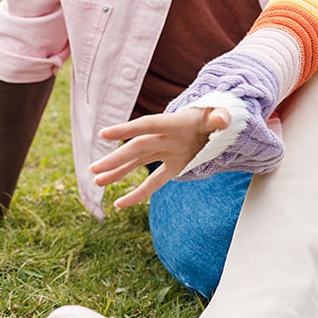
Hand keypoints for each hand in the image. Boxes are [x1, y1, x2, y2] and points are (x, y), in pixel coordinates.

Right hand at [93, 107, 230, 207]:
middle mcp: (167, 137)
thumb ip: (221, 117)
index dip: (128, 129)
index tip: (104, 134)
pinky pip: (154, 181)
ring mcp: (168, 151)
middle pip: (139, 147)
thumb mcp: (222, 113)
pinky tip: (120, 204)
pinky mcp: (175, 165)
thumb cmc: (217, 114)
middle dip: (117, 158)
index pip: (149, 125)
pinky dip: (139, 193)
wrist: (217, 121)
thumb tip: (222, 119)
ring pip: (138, 162)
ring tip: (98, 181)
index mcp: (176, 122)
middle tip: (94, 168)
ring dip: (118, 172)